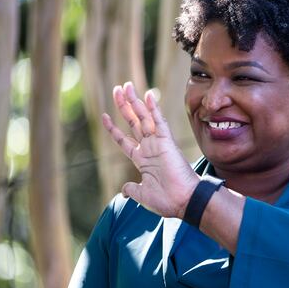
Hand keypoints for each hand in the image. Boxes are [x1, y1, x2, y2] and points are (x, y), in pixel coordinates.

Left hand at [101, 82, 198, 218]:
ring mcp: (158, 144)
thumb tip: (123, 190)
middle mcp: (150, 148)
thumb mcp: (142, 195)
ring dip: (134, 102)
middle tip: (117, 89)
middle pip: (134, 122)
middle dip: (124, 106)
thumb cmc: (166, 200)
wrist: (184, 202)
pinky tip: (148, 95)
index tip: (104, 116)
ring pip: (144, 118)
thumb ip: (132, 189)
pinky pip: (159, 122)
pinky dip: (154, 109)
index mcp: (143, 160)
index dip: (114, 128)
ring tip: (126, 85)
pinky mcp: (168, 142)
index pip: (125, 140)